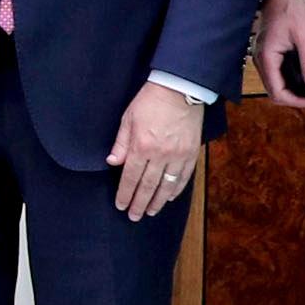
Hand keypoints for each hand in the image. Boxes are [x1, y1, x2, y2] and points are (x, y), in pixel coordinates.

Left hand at [108, 83, 205, 218]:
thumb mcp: (127, 119)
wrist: (179, 89)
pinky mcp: (191, 152)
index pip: (130, 177)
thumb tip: (112, 163)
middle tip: (134, 216)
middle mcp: (160, 154)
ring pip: (166, 185)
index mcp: (141, 146)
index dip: (125, 194)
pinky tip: (169, 197)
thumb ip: (120, 143)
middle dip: (140, 203)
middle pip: (148, 186)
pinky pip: (184, 176)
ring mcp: (178, 155)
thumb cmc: (149, 101)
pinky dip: (176, 189)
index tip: (121, 205)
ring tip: (151, 212)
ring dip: (157, 201)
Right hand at [255, 0, 304, 110]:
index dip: (297, 101)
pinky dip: (290, 80)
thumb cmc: (293, 10)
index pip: (277, 92)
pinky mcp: (267, 52)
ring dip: (293, 90)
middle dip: (296, 98)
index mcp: (266, 57)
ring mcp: (262, 56)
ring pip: (275, 84)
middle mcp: (259, 59)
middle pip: (274, 91)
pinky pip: (276, 73)